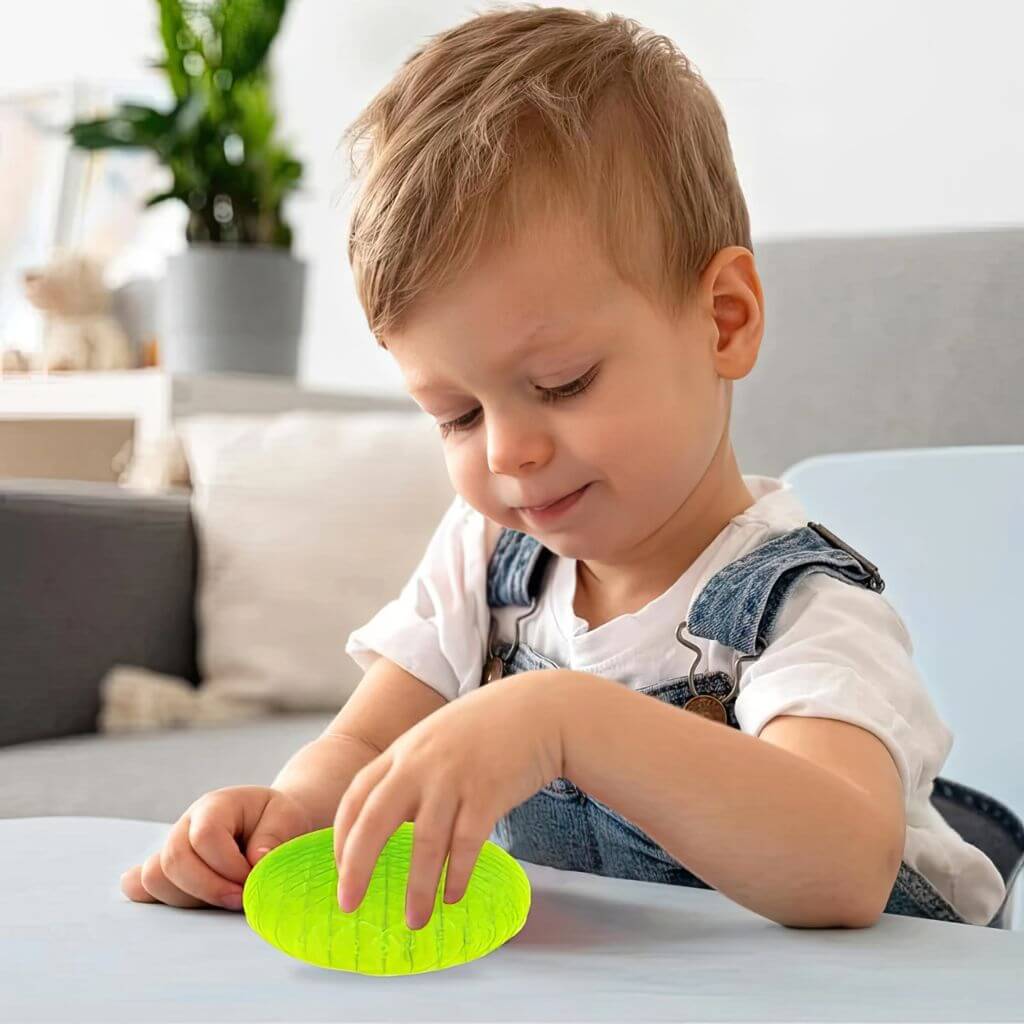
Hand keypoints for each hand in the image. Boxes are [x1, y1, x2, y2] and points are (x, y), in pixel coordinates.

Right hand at [120, 785, 313, 910]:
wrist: (269, 824)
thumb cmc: (278, 821)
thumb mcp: (288, 817)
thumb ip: (273, 837)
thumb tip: (254, 863)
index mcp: (215, 806)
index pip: (205, 836)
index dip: (228, 866)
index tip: (253, 878)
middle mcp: (186, 825)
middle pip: (173, 859)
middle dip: (209, 889)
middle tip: (241, 899)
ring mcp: (171, 848)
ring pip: (156, 879)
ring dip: (192, 899)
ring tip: (225, 898)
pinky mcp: (166, 872)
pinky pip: (143, 888)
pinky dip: (159, 900)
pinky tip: (187, 901)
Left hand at [332, 670, 563, 929]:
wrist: (539, 709)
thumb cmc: (486, 727)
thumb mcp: (436, 738)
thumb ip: (410, 769)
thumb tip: (388, 822)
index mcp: (403, 750)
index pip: (357, 796)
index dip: (342, 836)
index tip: (339, 868)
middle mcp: (421, 764)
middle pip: (376, 820)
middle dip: (358, 867)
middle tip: (349, 903)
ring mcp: (454, 778)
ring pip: (425, 842)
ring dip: (418, 888)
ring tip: (414, 920)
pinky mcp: (488, 793)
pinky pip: (466, 844)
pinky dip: (457, 875)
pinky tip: (453, 896)